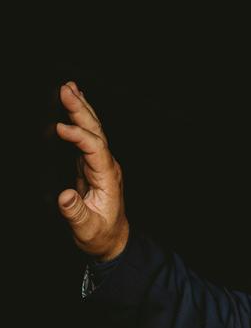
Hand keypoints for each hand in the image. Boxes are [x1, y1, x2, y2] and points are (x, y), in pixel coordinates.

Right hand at [53, 81, 129, 260]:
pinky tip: (73, 107)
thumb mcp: (87, 229)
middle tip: (66, 89)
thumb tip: (65, 196)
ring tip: (70, 87)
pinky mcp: (92, 165)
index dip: (79, 137)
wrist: (113, 240)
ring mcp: (100, 164)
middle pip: (96, 132)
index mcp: (108, 177)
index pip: (96, 149)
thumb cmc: (101, 235)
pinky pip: (86, 137)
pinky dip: (79, 120)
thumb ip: (75, 213)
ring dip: (82, 108)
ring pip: (93, 130)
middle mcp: (107, 166)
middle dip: (81, 109)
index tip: (60, 128)